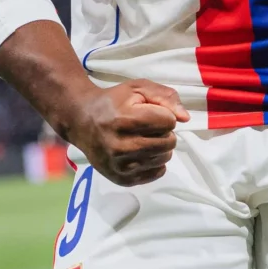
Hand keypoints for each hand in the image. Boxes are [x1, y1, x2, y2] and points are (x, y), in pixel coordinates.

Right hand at [65, 79, 188, 185]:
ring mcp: (121, 165)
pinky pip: (157, 173)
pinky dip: (155, 161)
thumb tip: (185, 118)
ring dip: (160, 146)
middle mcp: (121, 146)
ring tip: (143, 138)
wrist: (82, 121)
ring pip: (164, 158)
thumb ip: (165, 97)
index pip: (168, 121)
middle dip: (164, 131)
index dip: (164, 114)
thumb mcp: (138, 89)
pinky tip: (141, 152)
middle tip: (147, 126)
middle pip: (168, 142)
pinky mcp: (122, 179)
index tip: (150, 112)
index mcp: (124, 120)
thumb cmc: (113, 102)